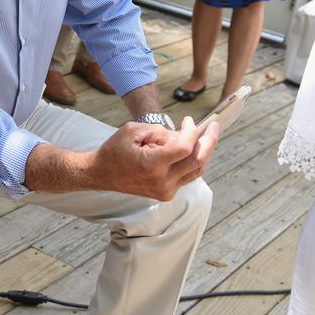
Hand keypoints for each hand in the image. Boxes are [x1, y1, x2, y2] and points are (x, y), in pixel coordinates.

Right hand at [90, 116, 218, 200]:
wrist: (102, 174)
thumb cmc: (114, 150)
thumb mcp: (133, 131)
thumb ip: (159, 132)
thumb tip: (180, 135)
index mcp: (152, 164)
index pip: (185, 148)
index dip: (191, 132)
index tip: (188, 120)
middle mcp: (162, 181)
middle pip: (197, 161)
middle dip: (209, 141)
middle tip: (213, 127)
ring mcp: (165, 191)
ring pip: (196, 171)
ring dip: (204, 152)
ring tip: (206, 136)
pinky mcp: (166, 194)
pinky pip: (188, 176)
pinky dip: (193, 161)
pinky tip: (193, 149)